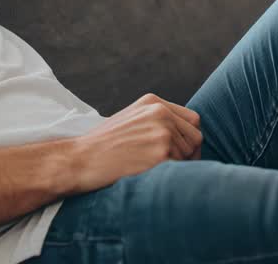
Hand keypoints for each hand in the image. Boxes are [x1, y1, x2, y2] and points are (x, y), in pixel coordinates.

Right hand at [65, 93, 203, 194]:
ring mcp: (162, 132)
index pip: (193, 119)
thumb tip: (185, 138)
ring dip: (178, 166)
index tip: (183, 152)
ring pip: (190, 155)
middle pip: (196, 137)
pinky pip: (180, 170)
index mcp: (153, 102)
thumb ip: (156, 120)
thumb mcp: (130, 119)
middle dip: (189, 155)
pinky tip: (149, 175)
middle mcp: (160, 113)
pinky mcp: (161, 153)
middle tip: (173, 167)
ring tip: (152, 170)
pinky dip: (170, 176)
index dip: (190, 139)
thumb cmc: (103, 145)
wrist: (81, 159)